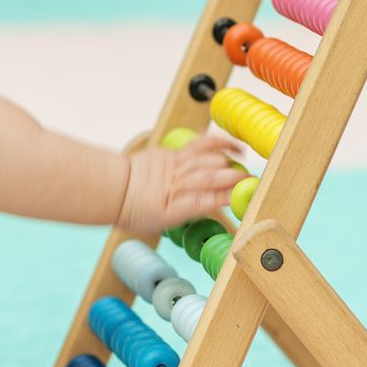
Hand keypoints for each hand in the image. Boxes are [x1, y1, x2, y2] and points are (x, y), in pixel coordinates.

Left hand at [117, 133, 246, 232]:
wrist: (115, 188)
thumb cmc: (136, 210)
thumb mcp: (163, 223)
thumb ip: (189, 212)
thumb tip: (214, 205)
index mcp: (174, 207)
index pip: (209, 201)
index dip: (228, 198)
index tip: (245, 197)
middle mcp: (176, 184)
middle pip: (211, 179)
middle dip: (234, 179)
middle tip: (251, 181)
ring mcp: (175, 165)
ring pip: (206, 161)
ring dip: (228, 162)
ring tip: (243, 164)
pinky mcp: (172, 153)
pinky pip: (199, 145)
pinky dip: (217, 144)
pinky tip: (230, 146)